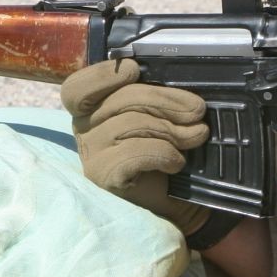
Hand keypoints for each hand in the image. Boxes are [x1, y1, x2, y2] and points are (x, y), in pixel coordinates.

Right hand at [61, 59, 211, 236]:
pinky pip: (134, 153)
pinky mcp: (104, 179)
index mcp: (92, 111)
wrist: (176, 205)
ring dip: (172, 128)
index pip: (79, 88)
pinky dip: (163, 153)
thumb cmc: (164, 157)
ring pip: (131, 124)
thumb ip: (151, 98)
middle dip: (165, 100)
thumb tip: (171, 77)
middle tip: (197, 110)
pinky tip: (177, 162)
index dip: (102, 75)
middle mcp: (83, 132)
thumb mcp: (157, 119)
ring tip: (197, 136)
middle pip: (119, 100)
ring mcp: (91, 157)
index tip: (134, 70)